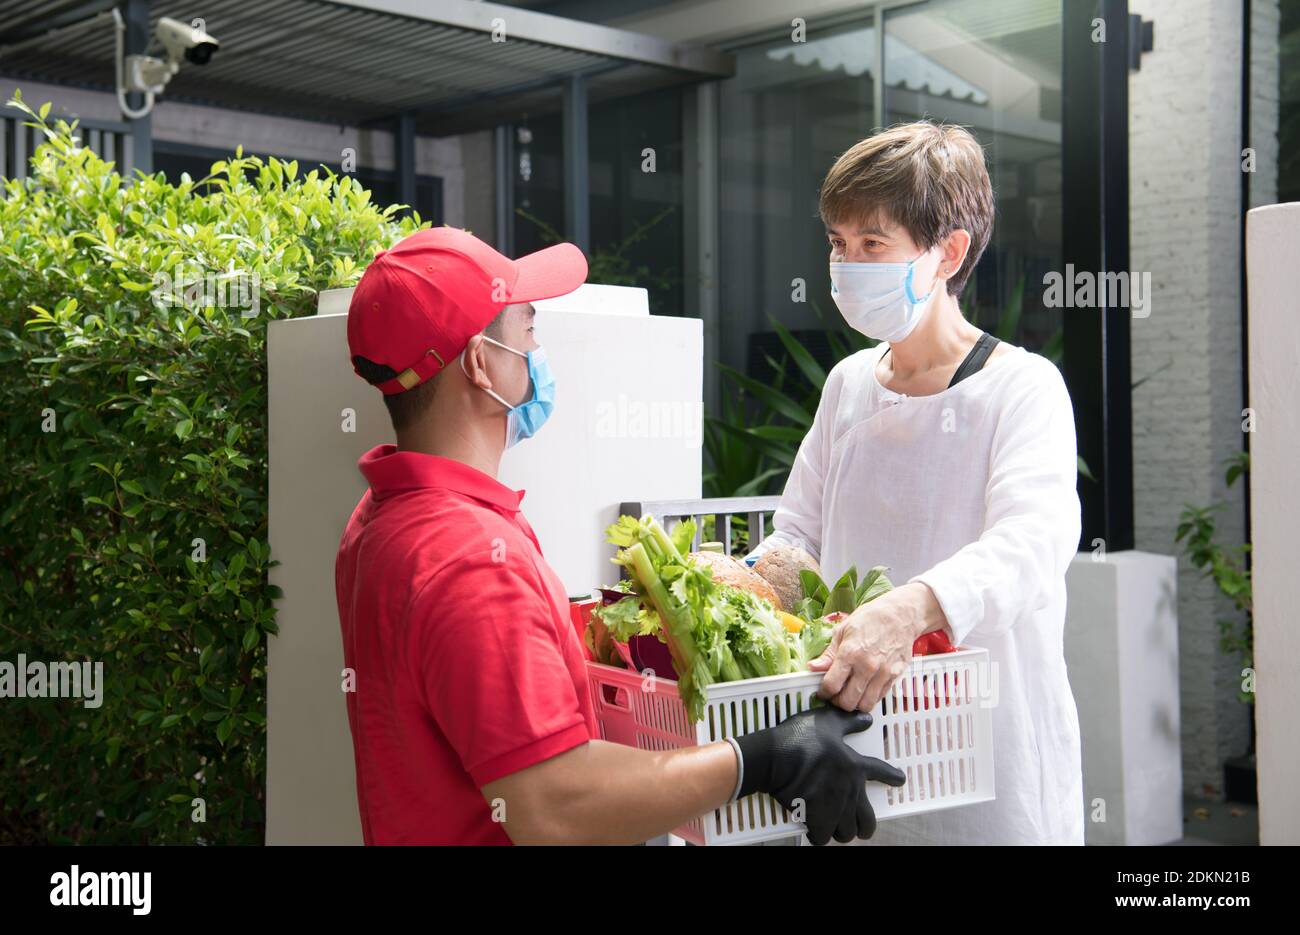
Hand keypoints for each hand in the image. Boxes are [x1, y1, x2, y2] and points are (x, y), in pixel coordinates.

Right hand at [734, 706, 905, 844]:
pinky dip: (820, 836)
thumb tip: (867, 719)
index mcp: (854, 766)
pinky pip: (824, 837)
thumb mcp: (827, 722)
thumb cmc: (800, 738)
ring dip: (842, 832)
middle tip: (858, 827)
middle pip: (867, 821)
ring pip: (847, 833)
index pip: (881, 772)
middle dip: (864, 827)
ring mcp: (834, 808)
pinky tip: (816, 831)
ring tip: (836, 828)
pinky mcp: (817, 819)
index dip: (892, 776)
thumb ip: (849, 722)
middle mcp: (850, 791)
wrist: (775, 758)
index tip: (899, 780)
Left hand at [809, 583, 931, 711]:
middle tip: (835, 696)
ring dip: (854, 705)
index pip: (832, 685)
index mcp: (850, 653)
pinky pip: (879, 698)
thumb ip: (828, 654)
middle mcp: (867, 666)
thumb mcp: (843, 630)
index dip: (824, 693)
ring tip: (849, 695)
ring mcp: (883, 673)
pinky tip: (864, 690)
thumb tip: (813, 667)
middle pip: (847, 701)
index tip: (823, 692)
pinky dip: (869, 699)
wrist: (900, 615)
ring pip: (865, 705)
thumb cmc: (870, 619)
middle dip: (837, 702)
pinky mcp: (895, 677)